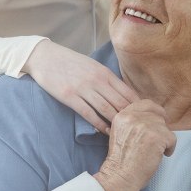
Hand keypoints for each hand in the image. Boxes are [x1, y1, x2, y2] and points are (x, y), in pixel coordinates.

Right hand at [23, 41, 139, 132]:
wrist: (45, 57)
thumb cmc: (70, 62)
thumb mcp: (92, 65)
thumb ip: (106, 78)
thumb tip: (122, 94)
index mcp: (104, 72)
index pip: (127, 91)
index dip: (138, 105)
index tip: (145, 116)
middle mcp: (97, 80)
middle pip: (119, 102)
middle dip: (131, 116)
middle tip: (139, 129)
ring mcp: (83, 88)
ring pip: (106, 109)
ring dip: (116, 122)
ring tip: (124, 133)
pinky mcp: (70, 96)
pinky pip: (88, 113)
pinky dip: (99, 124)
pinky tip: (105, 131)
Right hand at [94, 100, 175, 190]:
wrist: (120, 176)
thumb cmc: (121, 160)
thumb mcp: (120, 132)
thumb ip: (132, 121)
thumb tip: (153, 115)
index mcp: (123, 115)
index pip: (146, 103)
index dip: (155, 111)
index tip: (159, 120)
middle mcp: (133, 117)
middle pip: (157, 116)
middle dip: (160, 129)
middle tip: (157, 142)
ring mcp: (145, 126)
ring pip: (165, 127)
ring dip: (164, 139)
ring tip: (154, 151)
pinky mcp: (157, 136)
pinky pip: (172, 139)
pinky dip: (169, 148)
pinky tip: (161, 155)